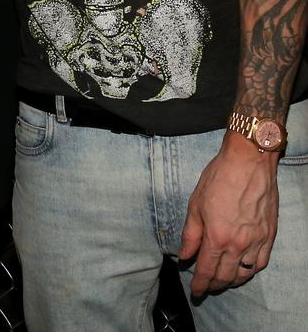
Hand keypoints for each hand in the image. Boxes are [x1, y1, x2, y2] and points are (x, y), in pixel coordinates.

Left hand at [179, 132, 278, 296]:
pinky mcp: (269, 235)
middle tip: (206, 287)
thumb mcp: (195, 203)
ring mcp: (256, 241)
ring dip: (232, 281)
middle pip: (225, 277)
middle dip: (214, 285)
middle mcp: (238, 244)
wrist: (248, 161)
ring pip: (244, 274)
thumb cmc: (219, 177)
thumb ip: (190, 234)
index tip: (195, 292)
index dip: (199, 285)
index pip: (206, 270)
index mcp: (217, 237)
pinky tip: (243, 269)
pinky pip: (261, 263)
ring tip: (223, 281)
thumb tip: (184, 256)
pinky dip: (250, 270)